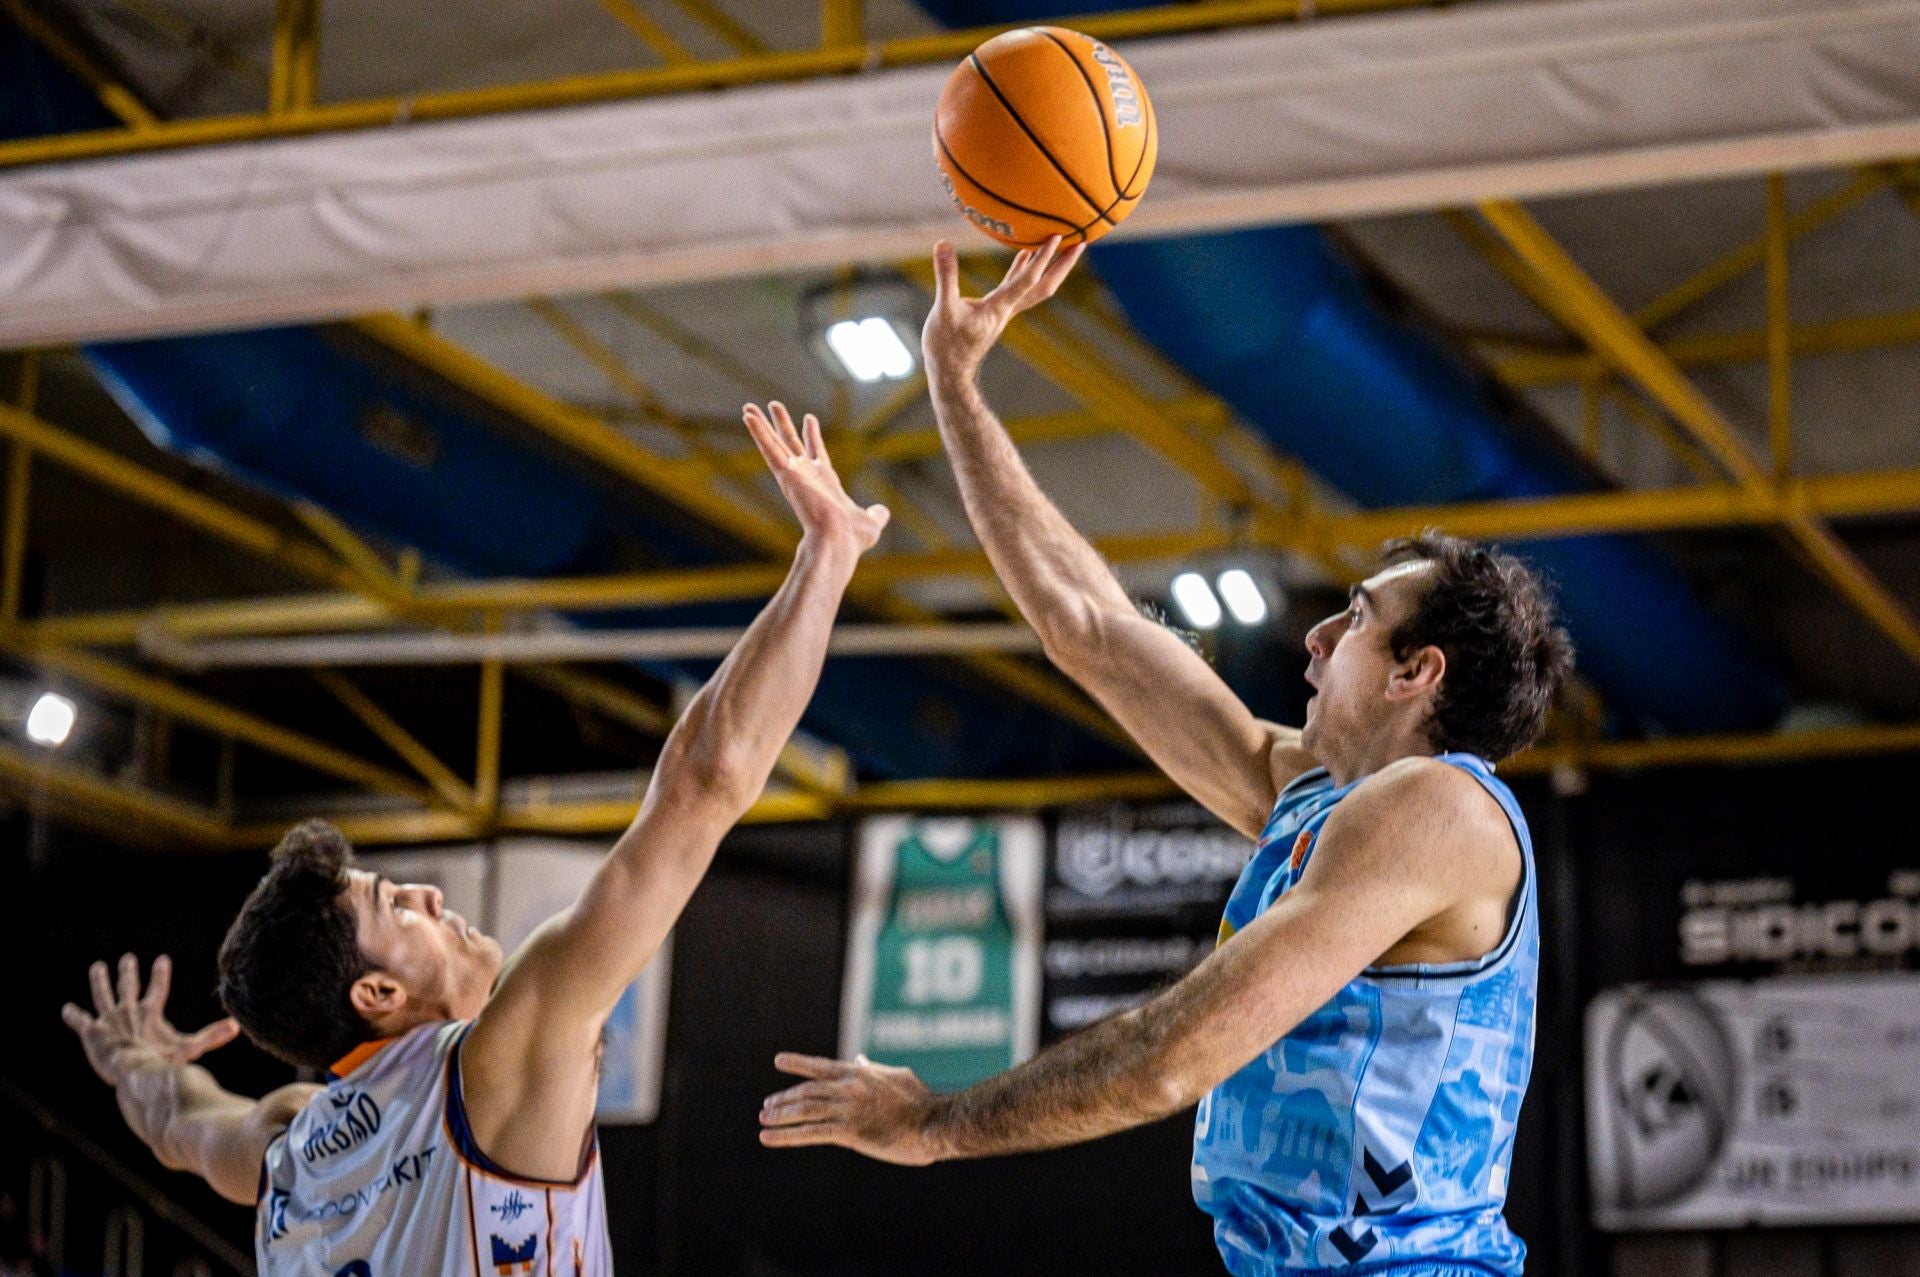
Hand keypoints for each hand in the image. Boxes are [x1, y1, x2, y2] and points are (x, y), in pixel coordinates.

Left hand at [61, 954, 239, 1088]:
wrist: (132, 1070)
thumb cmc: (162, 1061)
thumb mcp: (189, 1048)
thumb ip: (212, 1036)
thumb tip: (237, 1026)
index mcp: (150, 1013)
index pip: (158, 988)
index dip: (161, 974)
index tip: (162, 959)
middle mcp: (128, 1012)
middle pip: (128, 987)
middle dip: (129, 972)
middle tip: (129, 957)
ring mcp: (108, 1021)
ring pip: (103, 996)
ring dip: (100, 981)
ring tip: (97, 967)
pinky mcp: (92, 1033)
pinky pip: (81, 1021)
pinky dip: (73, 1016)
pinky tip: (66, 1010)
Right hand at [742, 402, 889, 553]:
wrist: (839, 540)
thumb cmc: (853, 538)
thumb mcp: (871, 521)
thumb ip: (876, 514)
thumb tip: (882, 513)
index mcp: (825, 482)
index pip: (816, 453)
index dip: (813, 436)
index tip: (809, 418)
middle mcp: (806, 476)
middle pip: (791, 443)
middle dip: (783, 425)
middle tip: (774, 405)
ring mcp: (794, 474)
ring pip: (774, 443)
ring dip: (762, 425)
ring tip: (748, 406)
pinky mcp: (786, 474)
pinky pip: (770, 448)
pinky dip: (758, 432)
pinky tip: (748, 417)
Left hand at [758, 1052, 941, 1165]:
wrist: (932, 1122)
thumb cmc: (921, 1101)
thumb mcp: (896, 1076)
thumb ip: (873, 1069)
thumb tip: (859, 1060)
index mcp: (859, 1074)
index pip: (821, 1066)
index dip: (799, 1063)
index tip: (779, 1061)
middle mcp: (848, 1088)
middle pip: (807, 1091)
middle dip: (785, 1098)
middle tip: (767, 1106)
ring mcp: (846, 1109)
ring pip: (804, 1110)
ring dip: (781, 1115)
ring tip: (764, 1120)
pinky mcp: (848, 1132)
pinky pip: (810, 1133)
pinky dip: (785, 1135)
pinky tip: (768, 1138)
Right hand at [921, 236, 1084, 386]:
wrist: (950, 372)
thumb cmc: (946, 346)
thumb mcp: (943, 309)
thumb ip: (945, 276)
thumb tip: (942, 243)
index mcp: (999, 308)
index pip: (1028, 280)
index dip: (1042, 258)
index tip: (1057, 237)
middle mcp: (1008, 309)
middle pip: (1045, 285)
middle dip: (1063, 265)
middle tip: (1081, 242)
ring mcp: (1004, 311)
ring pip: (1034, 286)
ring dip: (1049, 265)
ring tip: (1061, 243)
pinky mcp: (995, 311)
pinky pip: (1017, 286)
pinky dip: (1023, 269)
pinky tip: (1023, 254)